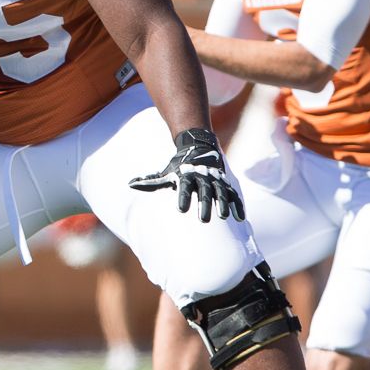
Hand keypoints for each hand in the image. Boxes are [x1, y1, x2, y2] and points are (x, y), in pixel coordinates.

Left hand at [129, 127, 244, 222]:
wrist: (199, 148)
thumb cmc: (179, 167)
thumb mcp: (166, 173)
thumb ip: (150, 182)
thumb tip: (130, 184)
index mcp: (187, 176)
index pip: (184, 188)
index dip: (183, 198)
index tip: (180, 210)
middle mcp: (202, 177)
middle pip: (204, 192)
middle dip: (204, 205)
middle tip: (203, 220)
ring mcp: (216, 180)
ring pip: (221, 192)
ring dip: (222, 204)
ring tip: (222, 217)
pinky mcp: (226, 184)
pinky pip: (233, 195)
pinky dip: (237, 206)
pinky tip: (239, 218)